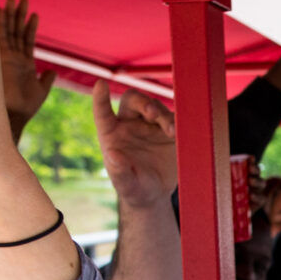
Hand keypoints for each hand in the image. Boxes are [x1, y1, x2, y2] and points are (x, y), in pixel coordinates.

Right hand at [0, 0, 58, 134]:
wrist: (12, 117)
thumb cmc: (25, 108)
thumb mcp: (40, 91)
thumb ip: (46, 80)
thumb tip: (52, 71)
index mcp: (23, 64)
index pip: (26, 40)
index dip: (30, 26)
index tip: (33, 14)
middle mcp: (12, 58)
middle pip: (16, 31)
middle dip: (18, 15)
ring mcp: (4, 57)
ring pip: (8, 31)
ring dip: (10, 15)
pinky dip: (0, 23)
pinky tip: (1, 10)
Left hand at [93, 84, 179, 211]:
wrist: (157, 194)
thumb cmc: (135, 189)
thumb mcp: (127, 186)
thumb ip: (120, 172)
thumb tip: (113, 155)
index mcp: (112, 134)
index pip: (103, 113)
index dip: (100, 98)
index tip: (100, 85)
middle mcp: (130, 124)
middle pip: (133, 101)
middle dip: (143, 103)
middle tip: (152, 114)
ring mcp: (150, 125)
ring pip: (156, 107)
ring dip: (164, 116)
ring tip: (171, 132)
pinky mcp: (169, 130)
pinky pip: (174, 118)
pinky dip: (179, 122)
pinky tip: (180, 132)